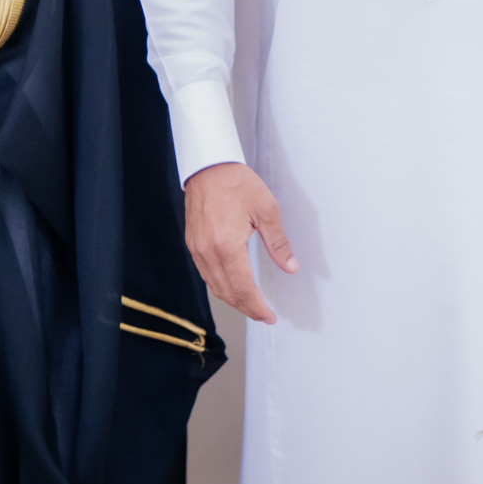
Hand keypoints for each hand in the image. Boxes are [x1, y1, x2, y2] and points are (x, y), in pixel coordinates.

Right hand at [184, 162, 297, 323]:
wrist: (209, 166)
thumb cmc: (236, 183)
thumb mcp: (266, 210)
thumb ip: (278, 243)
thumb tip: (289, 267)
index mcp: (227, 247)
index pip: (242, 289)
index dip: (257, 307)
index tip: (269, 316)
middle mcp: (208, 253)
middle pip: (227, 293)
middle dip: (246, 308)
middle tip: (263, 315)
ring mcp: (197, 249)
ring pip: (214, 286)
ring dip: (233, 299)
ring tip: (251, 304)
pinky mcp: (193, 244)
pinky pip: (206, 274)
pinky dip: (220, 285)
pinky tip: (232, 284)